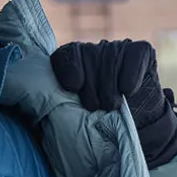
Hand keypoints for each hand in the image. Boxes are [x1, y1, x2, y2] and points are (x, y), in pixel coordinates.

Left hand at [50, 39, 176, 167]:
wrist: (137, 129)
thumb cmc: (99, 124)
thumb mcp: (74, 118)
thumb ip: (56, 109)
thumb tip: (35, 114)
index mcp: (71, 64)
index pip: (64, 55)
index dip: (68, 68)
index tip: (74, 86)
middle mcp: (93, 51)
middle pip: (87, 56)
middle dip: (91, 86)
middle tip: (96, 107)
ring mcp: (117, 48)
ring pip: (109, 57)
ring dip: (110, 86)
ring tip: (112, 106)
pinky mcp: (141, 50)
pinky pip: (133, 56)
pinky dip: (130, 75)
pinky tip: (127, 90)